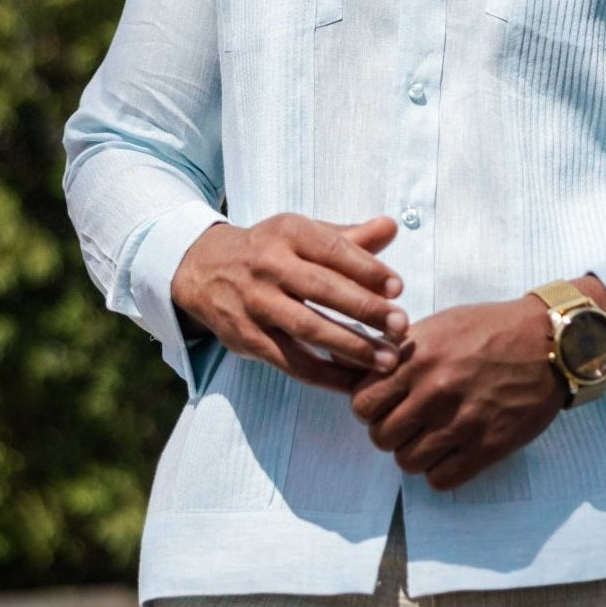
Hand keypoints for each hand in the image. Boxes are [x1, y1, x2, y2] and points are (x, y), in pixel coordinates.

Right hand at [171, 213, 406, 392]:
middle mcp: (268, 266)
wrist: (204, 269)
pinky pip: (291, 361)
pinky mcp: (248, 338)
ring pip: (307, 328)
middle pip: (322, 289)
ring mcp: (256, 304)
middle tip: (401, 326)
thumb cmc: (270, 250)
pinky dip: (325, 374)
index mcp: (288, 233)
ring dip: (351, 347)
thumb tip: (391, 226)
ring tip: (387, 360)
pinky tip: (354, 380)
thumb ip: (349, 237)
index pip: (332, 249)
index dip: (367, 269)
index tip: (398, 288)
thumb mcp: (303, 233)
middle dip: (365, 309)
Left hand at [350, 296, 564, 490]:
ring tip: (431, 437)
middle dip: (390, 432)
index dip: (370, 407)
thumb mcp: (440, 324)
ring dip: (415, 453)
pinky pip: (441, 479)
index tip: (384, 405)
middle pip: (382, 437)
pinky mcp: (488, 446)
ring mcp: (463, 422)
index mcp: (419, 358)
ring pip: (407, 462)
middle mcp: (436, 391)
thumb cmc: (492, 328)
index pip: (363, 404)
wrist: (549, 342)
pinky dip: (440, 471)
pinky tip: (451, 452)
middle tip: (408, 423)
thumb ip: (402, 351)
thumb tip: (366, 371)